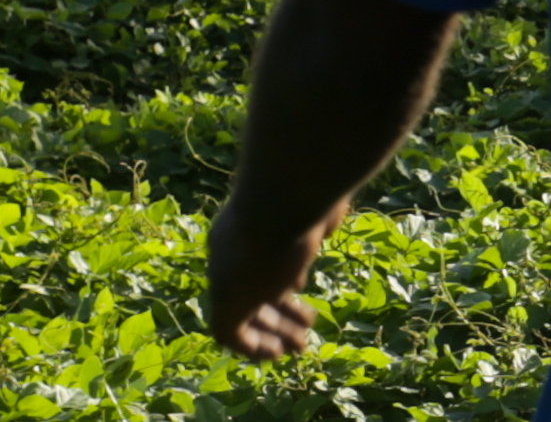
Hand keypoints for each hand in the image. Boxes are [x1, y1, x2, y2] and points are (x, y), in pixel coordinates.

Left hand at [205, 195, 342, 360]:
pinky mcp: (226, 301)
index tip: (302, 286)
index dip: (282, 277)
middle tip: (306, 326)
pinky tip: (274, 353)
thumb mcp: (316, 207)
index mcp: (244, 226)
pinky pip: (231, 334)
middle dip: (280, 312)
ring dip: (272, 333)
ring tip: (298, 347)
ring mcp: (226, 277)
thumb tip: (325, 227)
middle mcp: (229, 252)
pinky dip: (252, 347)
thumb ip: (318, 220)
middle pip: (253, 288)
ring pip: (244, 313)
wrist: (284, 198)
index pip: (257, 260)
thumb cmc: (307, 196)